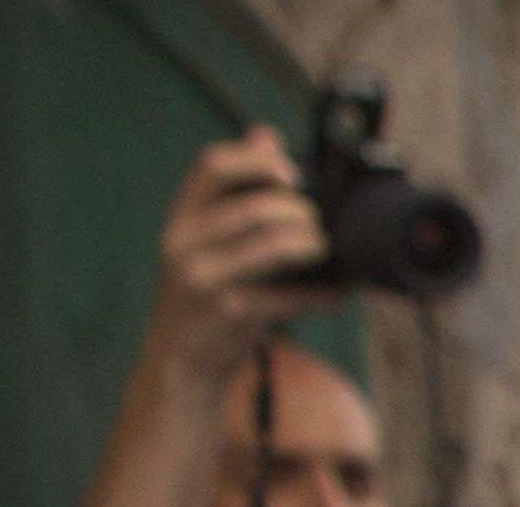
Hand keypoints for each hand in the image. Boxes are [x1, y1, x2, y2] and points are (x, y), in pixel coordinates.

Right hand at [151, 130, 328, 362]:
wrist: (180, 359)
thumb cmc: (202, 291)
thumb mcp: (204, 238)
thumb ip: (233, 192)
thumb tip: (265, 135)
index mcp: (180, 217)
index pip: (213, 166)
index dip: (258, 160)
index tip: (291, 171)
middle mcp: (185, 243)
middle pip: (255, 207)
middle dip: (299, 212)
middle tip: (316, 224)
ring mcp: (206, 280)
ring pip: (274, 246)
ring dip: (313, 245)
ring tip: (324, 249)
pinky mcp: (231, 314)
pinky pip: (291, 296)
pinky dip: (325, 293)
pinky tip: (340, 292)